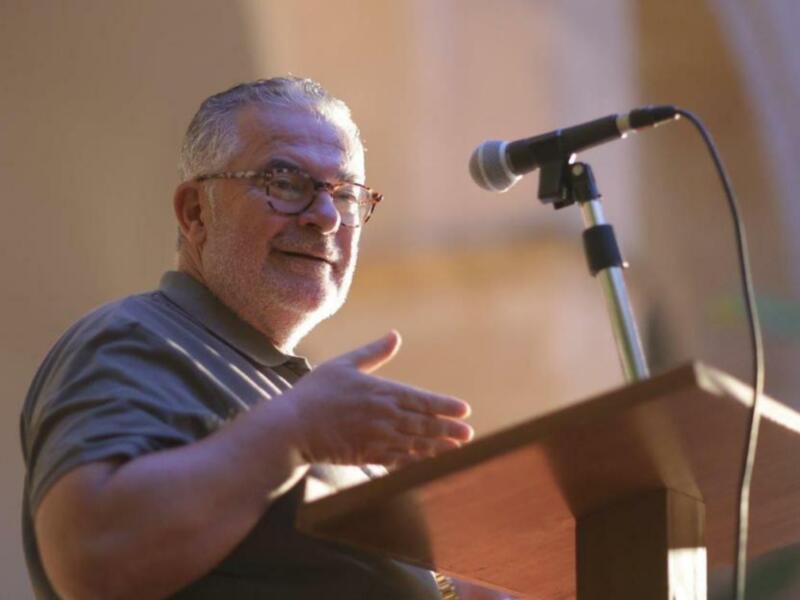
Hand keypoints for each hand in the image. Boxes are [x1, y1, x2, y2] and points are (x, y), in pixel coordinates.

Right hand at [279, 331, 472, 467]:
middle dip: (448, 429)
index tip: (465, 410)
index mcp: (381, 392)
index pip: (421, 400)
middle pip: (424, 425)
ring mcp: (376, 439)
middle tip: (468, 434)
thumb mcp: (344, 364)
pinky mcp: (367, 456)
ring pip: (415, 444)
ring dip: (438, 447)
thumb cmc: (316, 392)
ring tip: (456, 449)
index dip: (445, 406)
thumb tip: (395, 335)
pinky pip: (398, 460)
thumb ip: (373, 352)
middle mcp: (383, 417)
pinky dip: (415, 461)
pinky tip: (427, 462)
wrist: (291, 428)